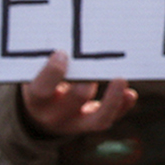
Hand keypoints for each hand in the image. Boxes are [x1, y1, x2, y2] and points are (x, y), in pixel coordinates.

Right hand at [17, 52, 136, 137]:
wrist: (40, 116)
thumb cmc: (39, 82)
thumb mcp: (34, 74)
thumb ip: (44, 60)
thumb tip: (65, 39)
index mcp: (36, 100)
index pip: (42, 89)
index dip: (53, 72)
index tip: (62, 53)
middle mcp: (55, 115)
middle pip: (75, 99)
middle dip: (88, 81)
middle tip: (95, 63)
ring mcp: (75, 123)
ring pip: (98, 118)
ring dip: (112, 99)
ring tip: (121, 80)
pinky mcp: (92, 125)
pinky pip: (109, 118)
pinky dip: (122, 106)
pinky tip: (129, 94)